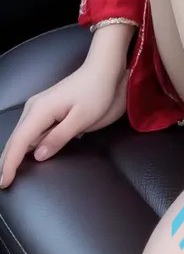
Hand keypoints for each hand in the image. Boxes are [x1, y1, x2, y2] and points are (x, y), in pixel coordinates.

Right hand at [0, 62, 128, 188]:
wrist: (104, 70)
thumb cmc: (96, 92)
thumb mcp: (82, 118)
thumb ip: (58, 137)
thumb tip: (38, 155)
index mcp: (41, 110)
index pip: (18, 142)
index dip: (9, 164)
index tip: (3, 183)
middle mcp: (34, 108)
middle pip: (15, 139)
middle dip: (6, 161)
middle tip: (1, 183)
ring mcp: (39, 107)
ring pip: (22, 136)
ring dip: (14, 154)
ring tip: (8, 174)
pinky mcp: (47, 108)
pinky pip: (31, 130)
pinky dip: (24, 145)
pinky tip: (24, 157)